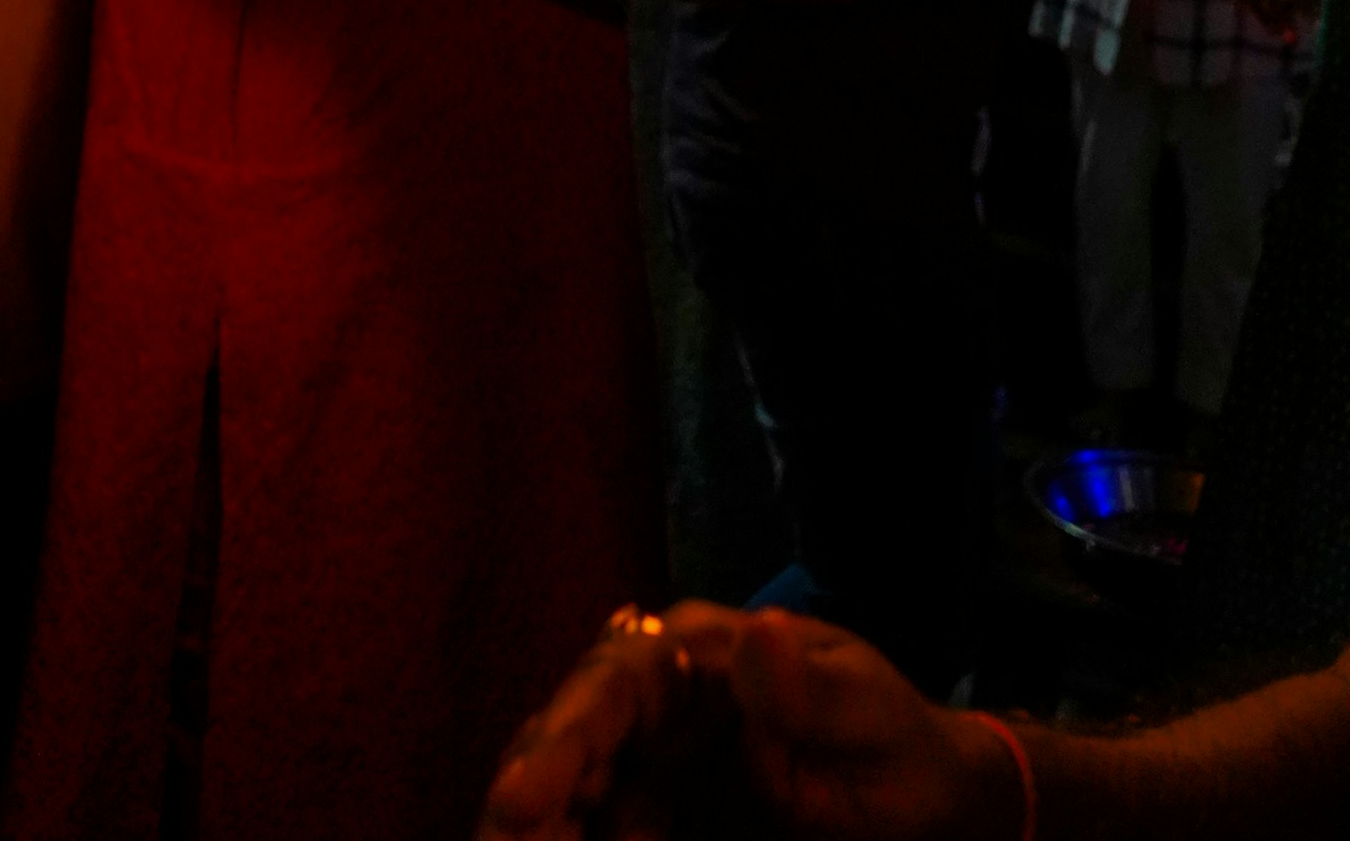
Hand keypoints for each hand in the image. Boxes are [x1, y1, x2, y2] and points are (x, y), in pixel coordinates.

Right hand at [477, 604, 1021, 840]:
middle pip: (569, 738)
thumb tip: (757, 629)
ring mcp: (651, 760)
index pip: (613, 684)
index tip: (523, 800)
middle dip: (525, 797)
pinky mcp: (658, 812)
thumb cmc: (897, 744)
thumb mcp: (867, 714)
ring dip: (543, 830)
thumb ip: (810, 688)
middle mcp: (658, 698)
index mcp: (699, 653)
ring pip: (571, 794)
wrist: (927, 804)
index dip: (561, 739)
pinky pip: (604, 829)